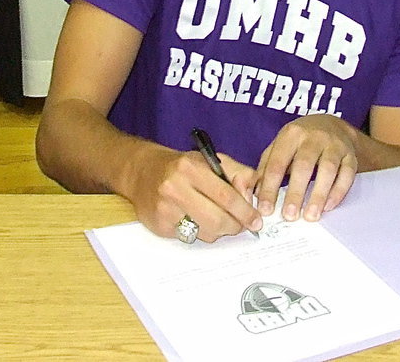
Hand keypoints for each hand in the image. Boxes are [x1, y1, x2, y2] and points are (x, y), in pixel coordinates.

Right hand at [127, 145, 261, 242]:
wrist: (143, 172)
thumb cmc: (183, 167)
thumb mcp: (211, 160)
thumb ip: (238, 173)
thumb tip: (253, 196)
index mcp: (191, 168)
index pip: (225, 195)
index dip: (244, 211)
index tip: (256, 221)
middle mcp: (175, 187)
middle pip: (217, 219)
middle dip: (234, 226)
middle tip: (240, 225)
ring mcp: (165, 209)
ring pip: (205, 233)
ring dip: (217, 231)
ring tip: (216, 219)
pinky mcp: (159, 226)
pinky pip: (190, 237)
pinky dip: (199, 232)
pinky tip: (195, 220)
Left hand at [255, 114, 358, 221]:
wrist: (333, 125)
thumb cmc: (301, 140)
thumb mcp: (280, 145)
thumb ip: (267, 166)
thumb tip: (254, 193)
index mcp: (291, 134)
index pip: (278, 162)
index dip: (270, 187)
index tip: (265, 209)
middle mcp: (314, 137)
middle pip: (304, 165)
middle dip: (296, 192)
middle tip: (289, 216)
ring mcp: (334, 145)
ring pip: (328, 169)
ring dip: (318, 194)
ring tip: (310, 216)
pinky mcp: (350, 155)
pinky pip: (347, 174)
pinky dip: (338, 192)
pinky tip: (328, 207)